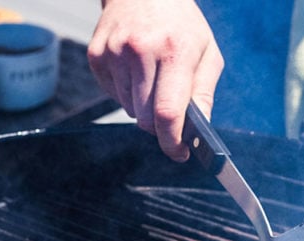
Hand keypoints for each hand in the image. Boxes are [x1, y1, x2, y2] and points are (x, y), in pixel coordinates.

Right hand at [88, 0, 222, 161]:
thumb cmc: (180, 23)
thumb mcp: (206, 51)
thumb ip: (203, 93)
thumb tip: (196, 132)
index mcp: (174, 50)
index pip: (168, 113)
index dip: (172, 141)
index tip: (179, 153)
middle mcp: (140, 51)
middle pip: (145, 118)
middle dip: (159, 126)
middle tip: (169, 115)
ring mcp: (114, 53)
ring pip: (129, 110)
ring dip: (143, 107)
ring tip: (152, 78)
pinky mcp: (96, 56)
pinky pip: (113, 95)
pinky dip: (127, 93)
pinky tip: (135, 70)